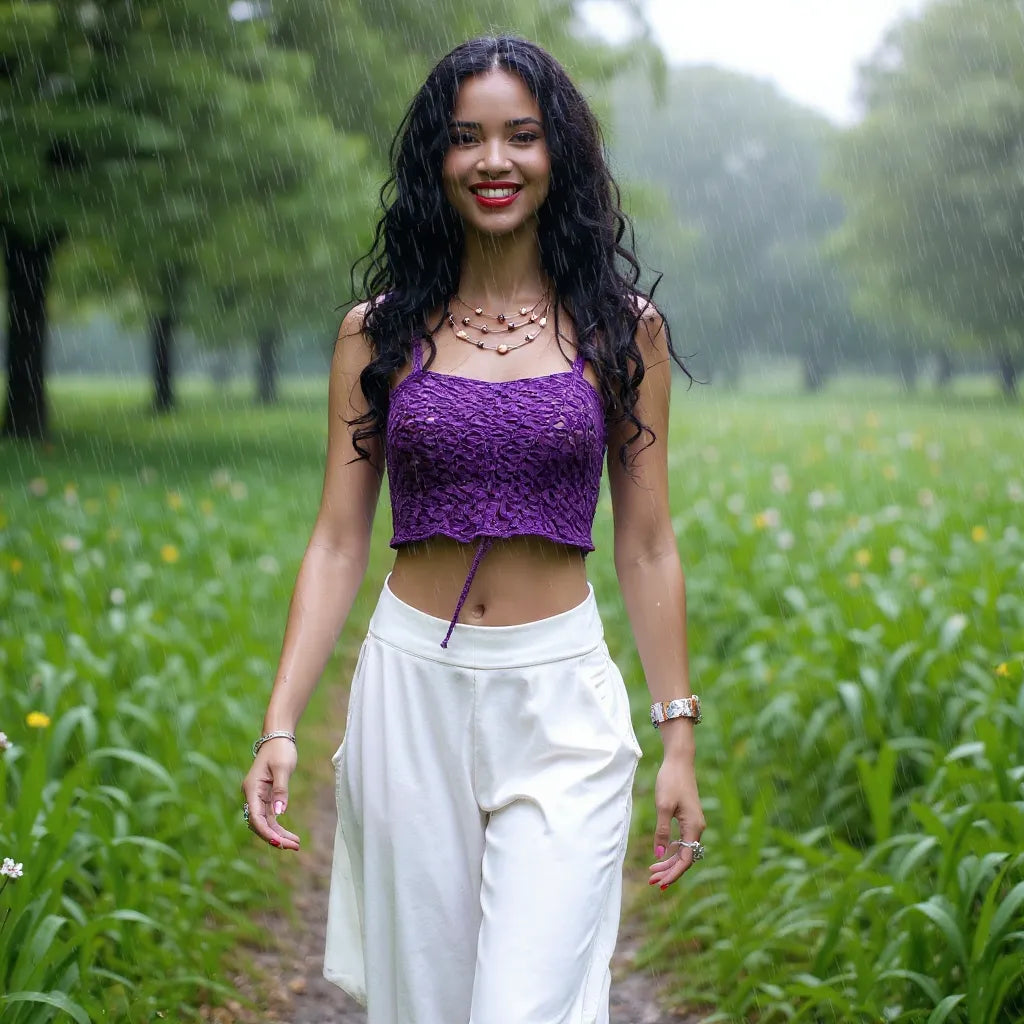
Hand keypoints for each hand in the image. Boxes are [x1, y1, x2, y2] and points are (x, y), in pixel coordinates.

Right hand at [241, 737, 301, 850]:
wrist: (278, 737)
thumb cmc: (280, 750)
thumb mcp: (282, 768)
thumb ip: (280, 791)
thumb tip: (279, 813)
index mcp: (252, 789)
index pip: (256, 817)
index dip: (266, 832)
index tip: (280, 842)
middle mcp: (252, 795)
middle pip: (260, 824)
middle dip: (275, 837)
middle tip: (294, 846)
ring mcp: (258, 797)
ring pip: (266, 823)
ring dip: (279, 835)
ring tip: (296, 844)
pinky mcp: (266, 797)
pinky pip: (271, 817)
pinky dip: (279, 827)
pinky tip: (291, 836)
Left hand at [648, 755, 704, 890]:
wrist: (679, 761)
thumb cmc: (671, 781)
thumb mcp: (663, 806)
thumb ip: (662, 831)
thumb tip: (659, 854)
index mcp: (694, 827)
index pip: (685, 859)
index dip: (672, 873)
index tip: (658, 882)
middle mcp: (697, 828)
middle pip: (685, 858)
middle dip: (669, 871)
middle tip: (651, 881)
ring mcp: (694, 823)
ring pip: (683, 850)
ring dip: (669, 862)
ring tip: (653, 872)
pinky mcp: (689, 818)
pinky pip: (682, 841)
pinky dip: (672, 850)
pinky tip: (662, 855)